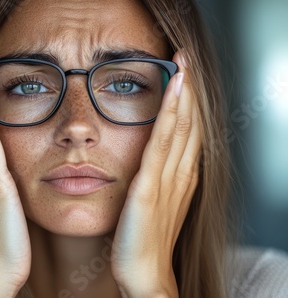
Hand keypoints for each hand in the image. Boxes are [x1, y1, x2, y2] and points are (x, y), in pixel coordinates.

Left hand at [110, 51, 200, 296]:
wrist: (143, 273)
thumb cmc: (143, 240)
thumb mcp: (153, 202)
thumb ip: (154, 178)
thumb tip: (148, 156)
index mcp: (180, 177)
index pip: (188, 131)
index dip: (188, 101)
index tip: (183, 73)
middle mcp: (180, 174)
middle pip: (190, 124)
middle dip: (189, 89)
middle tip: (185, 57)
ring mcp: (168, 180)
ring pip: (181, 128)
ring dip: (183, 94)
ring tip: (182, 63)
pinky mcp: (150, 188)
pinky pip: (162, 144)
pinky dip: (170, 115)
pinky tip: (172, 92)